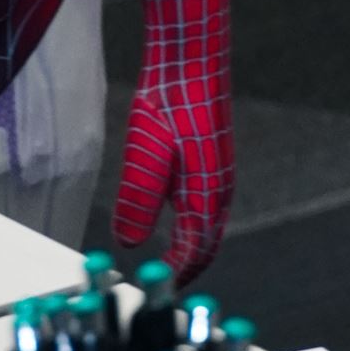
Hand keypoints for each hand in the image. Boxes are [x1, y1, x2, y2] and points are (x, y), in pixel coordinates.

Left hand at [112, 72, 234, 282]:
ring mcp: (220, 176)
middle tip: (161, 285)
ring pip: (209, 228)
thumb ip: (138, 200)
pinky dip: (193, 227)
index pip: (194, 252)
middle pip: (207, 245)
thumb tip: (129, 242)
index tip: (152, 288)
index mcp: (207, 194)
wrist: (192, 62)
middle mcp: (220, 190)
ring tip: (168, 263)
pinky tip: (175, 223)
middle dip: (187, 269)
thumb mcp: (145, 152)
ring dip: (192, 250)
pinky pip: (207, 208)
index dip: (174, 274)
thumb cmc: (171, 102)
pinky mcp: (214, 163)